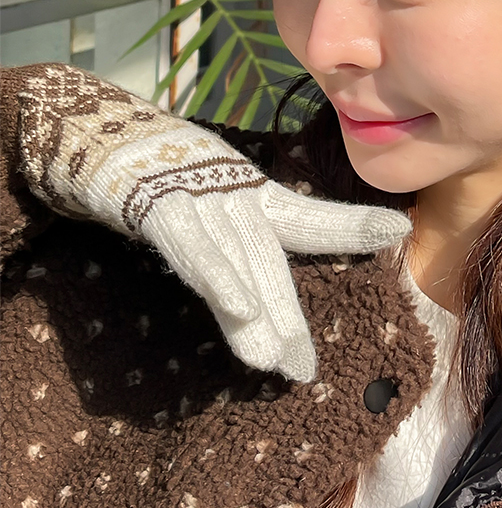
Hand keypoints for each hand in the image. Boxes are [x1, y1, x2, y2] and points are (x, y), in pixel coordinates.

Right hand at [17, 65, 411, 381]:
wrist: (100, 136)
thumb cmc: (167, 174)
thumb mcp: (220, 201)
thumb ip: (245, 238)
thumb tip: (270, 291)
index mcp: (250, 195)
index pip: (306, 217)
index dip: (350, 223)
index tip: (396, 228)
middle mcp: (233, 196)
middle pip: (268, 263)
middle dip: (287, 318)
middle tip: (302, 371)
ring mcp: (199, 199)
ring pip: (236, 262)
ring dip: (257, 313)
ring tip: (275, 361)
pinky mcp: (161, 205)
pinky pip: (193, 249)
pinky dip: (218, 279)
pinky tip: (238, 312)